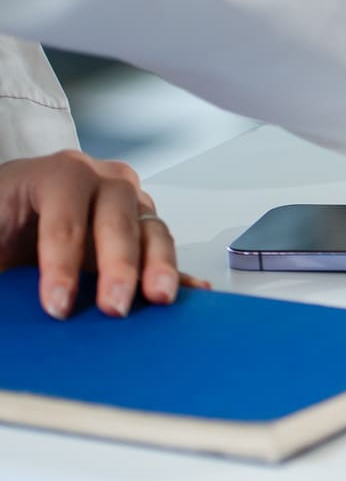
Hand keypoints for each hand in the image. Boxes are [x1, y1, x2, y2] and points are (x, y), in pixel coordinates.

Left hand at [0, 150, 197, 319]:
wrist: (16, 221)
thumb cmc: (5, 219)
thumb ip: (0, 241)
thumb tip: (6, 270)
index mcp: (56, 175)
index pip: (66, 216)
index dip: (62, 262)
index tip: (58, 304)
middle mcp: (100, 183)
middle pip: (119, 219)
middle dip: (120, 265)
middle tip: (114, 305)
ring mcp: (128, 205)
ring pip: (152, 230)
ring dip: (158, 266)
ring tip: (158, 297)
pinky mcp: (142, 233)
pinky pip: (165, 252)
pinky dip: (181, 273)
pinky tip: (192, 290)